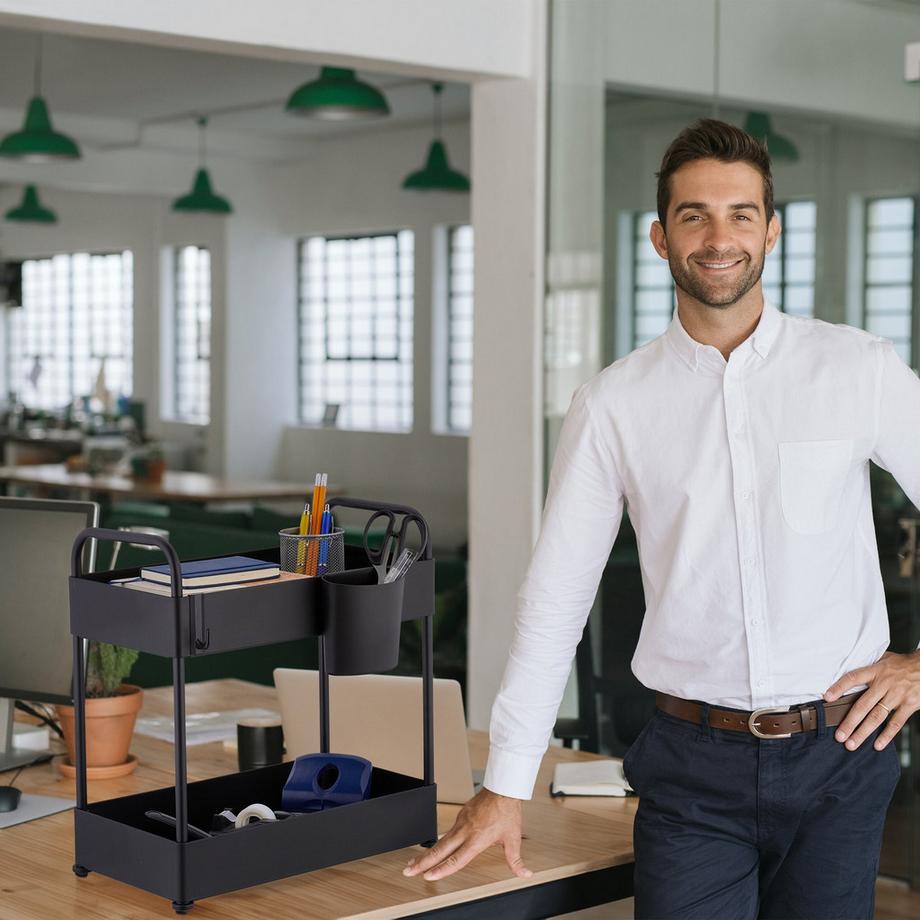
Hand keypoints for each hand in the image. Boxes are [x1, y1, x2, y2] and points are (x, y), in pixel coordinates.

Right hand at [402, 787, 532, 881]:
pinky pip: (448, 831)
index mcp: (476, 840)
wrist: (502, 788)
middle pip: (439, 850)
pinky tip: (435, 847)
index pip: (456, 859)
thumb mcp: (513, 838)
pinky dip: (438, 841)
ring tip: (415, 862)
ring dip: (427, 853)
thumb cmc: (507, 811)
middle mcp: (465, 831)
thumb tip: (524, 874)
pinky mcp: (461, 815)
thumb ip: (516, 860)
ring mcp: (461, 822)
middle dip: (422, 862)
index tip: (428, 876)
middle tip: (409, 870)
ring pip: (440, 840)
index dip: (441, 869)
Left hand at [824, 650, 919, 751]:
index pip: (853, 678)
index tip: (827, 698)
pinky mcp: (909, 705)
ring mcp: (897, 696)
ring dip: (863, 732)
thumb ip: (867, 666)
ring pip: (877, 717)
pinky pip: (896, 723)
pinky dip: (887, 735)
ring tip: (852, 743)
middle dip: (849, 722)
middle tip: (839, 735)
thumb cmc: (902, 664)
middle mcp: (884, 684)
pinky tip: (877, 745)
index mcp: (875, 671)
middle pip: (863, 705)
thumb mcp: (883, 658)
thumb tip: (847, 667)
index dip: (839, 687)